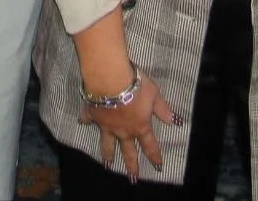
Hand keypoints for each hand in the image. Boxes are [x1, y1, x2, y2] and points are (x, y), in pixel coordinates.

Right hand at [79, 67, 177, 181]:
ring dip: (107, 153)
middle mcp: (123, 130)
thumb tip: (176, 122)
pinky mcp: (92, 114)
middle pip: (128, 151)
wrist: (109, 78)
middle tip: (132, 178)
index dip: (154, 156)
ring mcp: (106, 125)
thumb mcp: (154, 94)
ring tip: (107, 163)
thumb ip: (162, 109)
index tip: (158, 167)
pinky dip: (85, 120)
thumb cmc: (135, 86)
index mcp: (139, 126)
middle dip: (131, 165)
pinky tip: (82, 121)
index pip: (149, 145)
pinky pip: (88, 119)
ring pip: (107, 143)